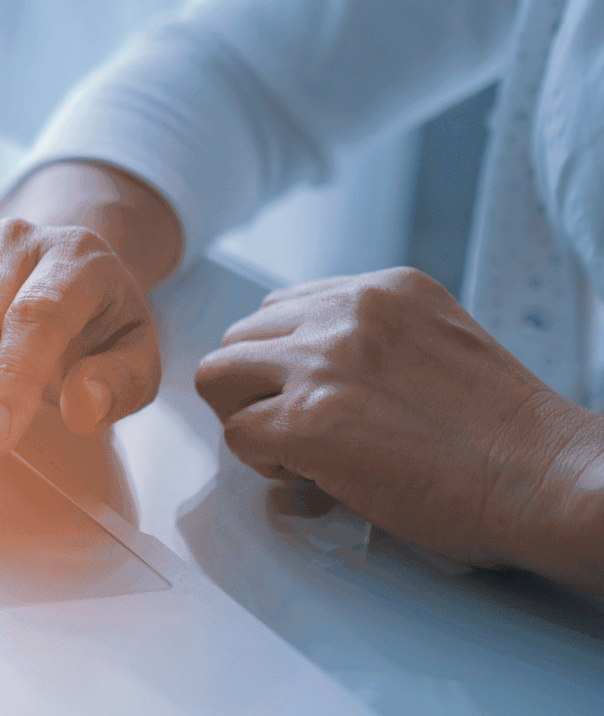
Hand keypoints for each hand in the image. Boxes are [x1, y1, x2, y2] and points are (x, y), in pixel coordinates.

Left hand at [194, 267, 603, 574]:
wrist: (550, 479)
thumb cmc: (506, 437)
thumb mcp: (438, 348)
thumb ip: (372, 347)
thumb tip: (301, 383)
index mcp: (384, 289)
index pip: (282, 307)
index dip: (284, 361)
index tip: (313, 396)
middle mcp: (347, 312)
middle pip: (240, 337)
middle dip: (255, 388)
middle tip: (297, 430)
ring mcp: (324, 363)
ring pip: (218, 376)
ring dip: (246, 417)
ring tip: (296, 452)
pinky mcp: (308, 421)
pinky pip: (236, 435)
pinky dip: (261, 463)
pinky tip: (310, 477)